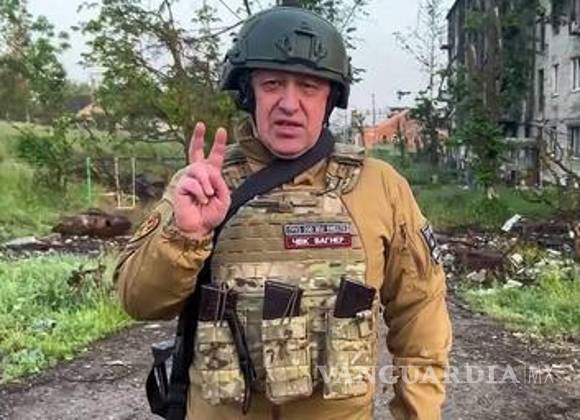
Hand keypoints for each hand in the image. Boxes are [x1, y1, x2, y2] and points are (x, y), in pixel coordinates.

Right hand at [173, 122, 230, 238]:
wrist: (199, 228)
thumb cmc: (211, 214)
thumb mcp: (224, 198)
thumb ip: (220, 183)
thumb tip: (209, 172)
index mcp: (211, 176)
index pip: (215, 157)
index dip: (218, 144)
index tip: (221, 130)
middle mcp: (199, 175)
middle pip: (196, 152)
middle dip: (198, 137)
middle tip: (201, 124)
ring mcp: (188, 179)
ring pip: (198, 169)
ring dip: (206, 183)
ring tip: (208, 195)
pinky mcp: (181, 186)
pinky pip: (192, 183)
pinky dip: (199, 192)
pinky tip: (200, 200)